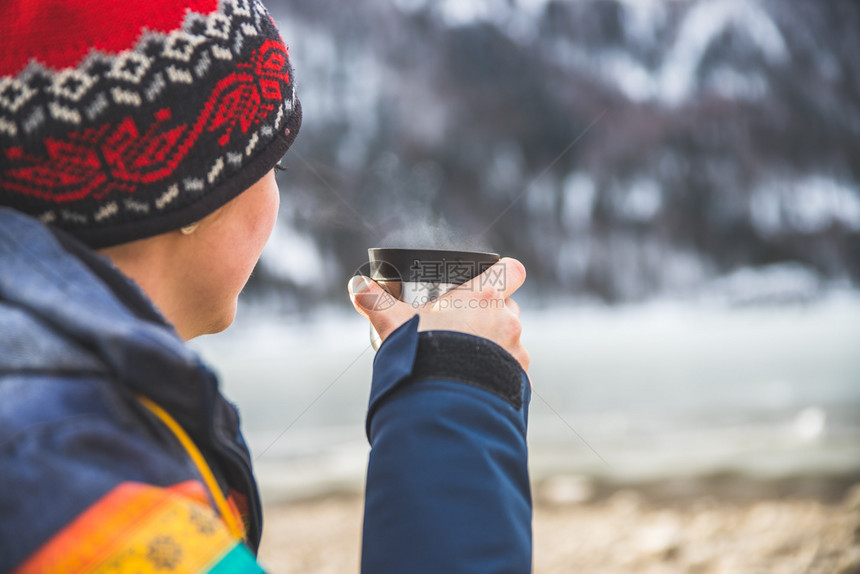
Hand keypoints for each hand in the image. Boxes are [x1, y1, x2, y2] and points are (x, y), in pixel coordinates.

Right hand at [348, 258, 528, 372]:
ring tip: (466, 359)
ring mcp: (517, 351)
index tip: (487, 281)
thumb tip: (357, 287)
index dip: (504, 272)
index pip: (512, 270)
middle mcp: (507, 320)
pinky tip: (476, 382)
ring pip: (511, 339)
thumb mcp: (394, 324)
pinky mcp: (519, 379)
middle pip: (508, 306)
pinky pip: (513, 370)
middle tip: (463, 325)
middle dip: (490, 313)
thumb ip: (376, 302)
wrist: (443, 404)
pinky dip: (498, 374)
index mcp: (484, 296)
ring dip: (495, 344)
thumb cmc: (423, 354)